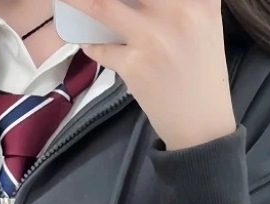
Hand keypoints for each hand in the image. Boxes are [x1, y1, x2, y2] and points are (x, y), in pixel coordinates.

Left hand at [72, 0, 236, 149]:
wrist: (201, 126)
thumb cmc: (202, 73)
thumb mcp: (204, 24)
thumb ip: (182, 1)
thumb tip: (136, 0)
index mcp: (200, 0)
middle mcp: (179, 12)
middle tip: (90, 1)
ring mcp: (153, 39)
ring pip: (102, 7)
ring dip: (78, 2)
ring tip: (65, 1)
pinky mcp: (135, 66)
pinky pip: (101, 48)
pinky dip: (92, 43)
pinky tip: (89, 41)